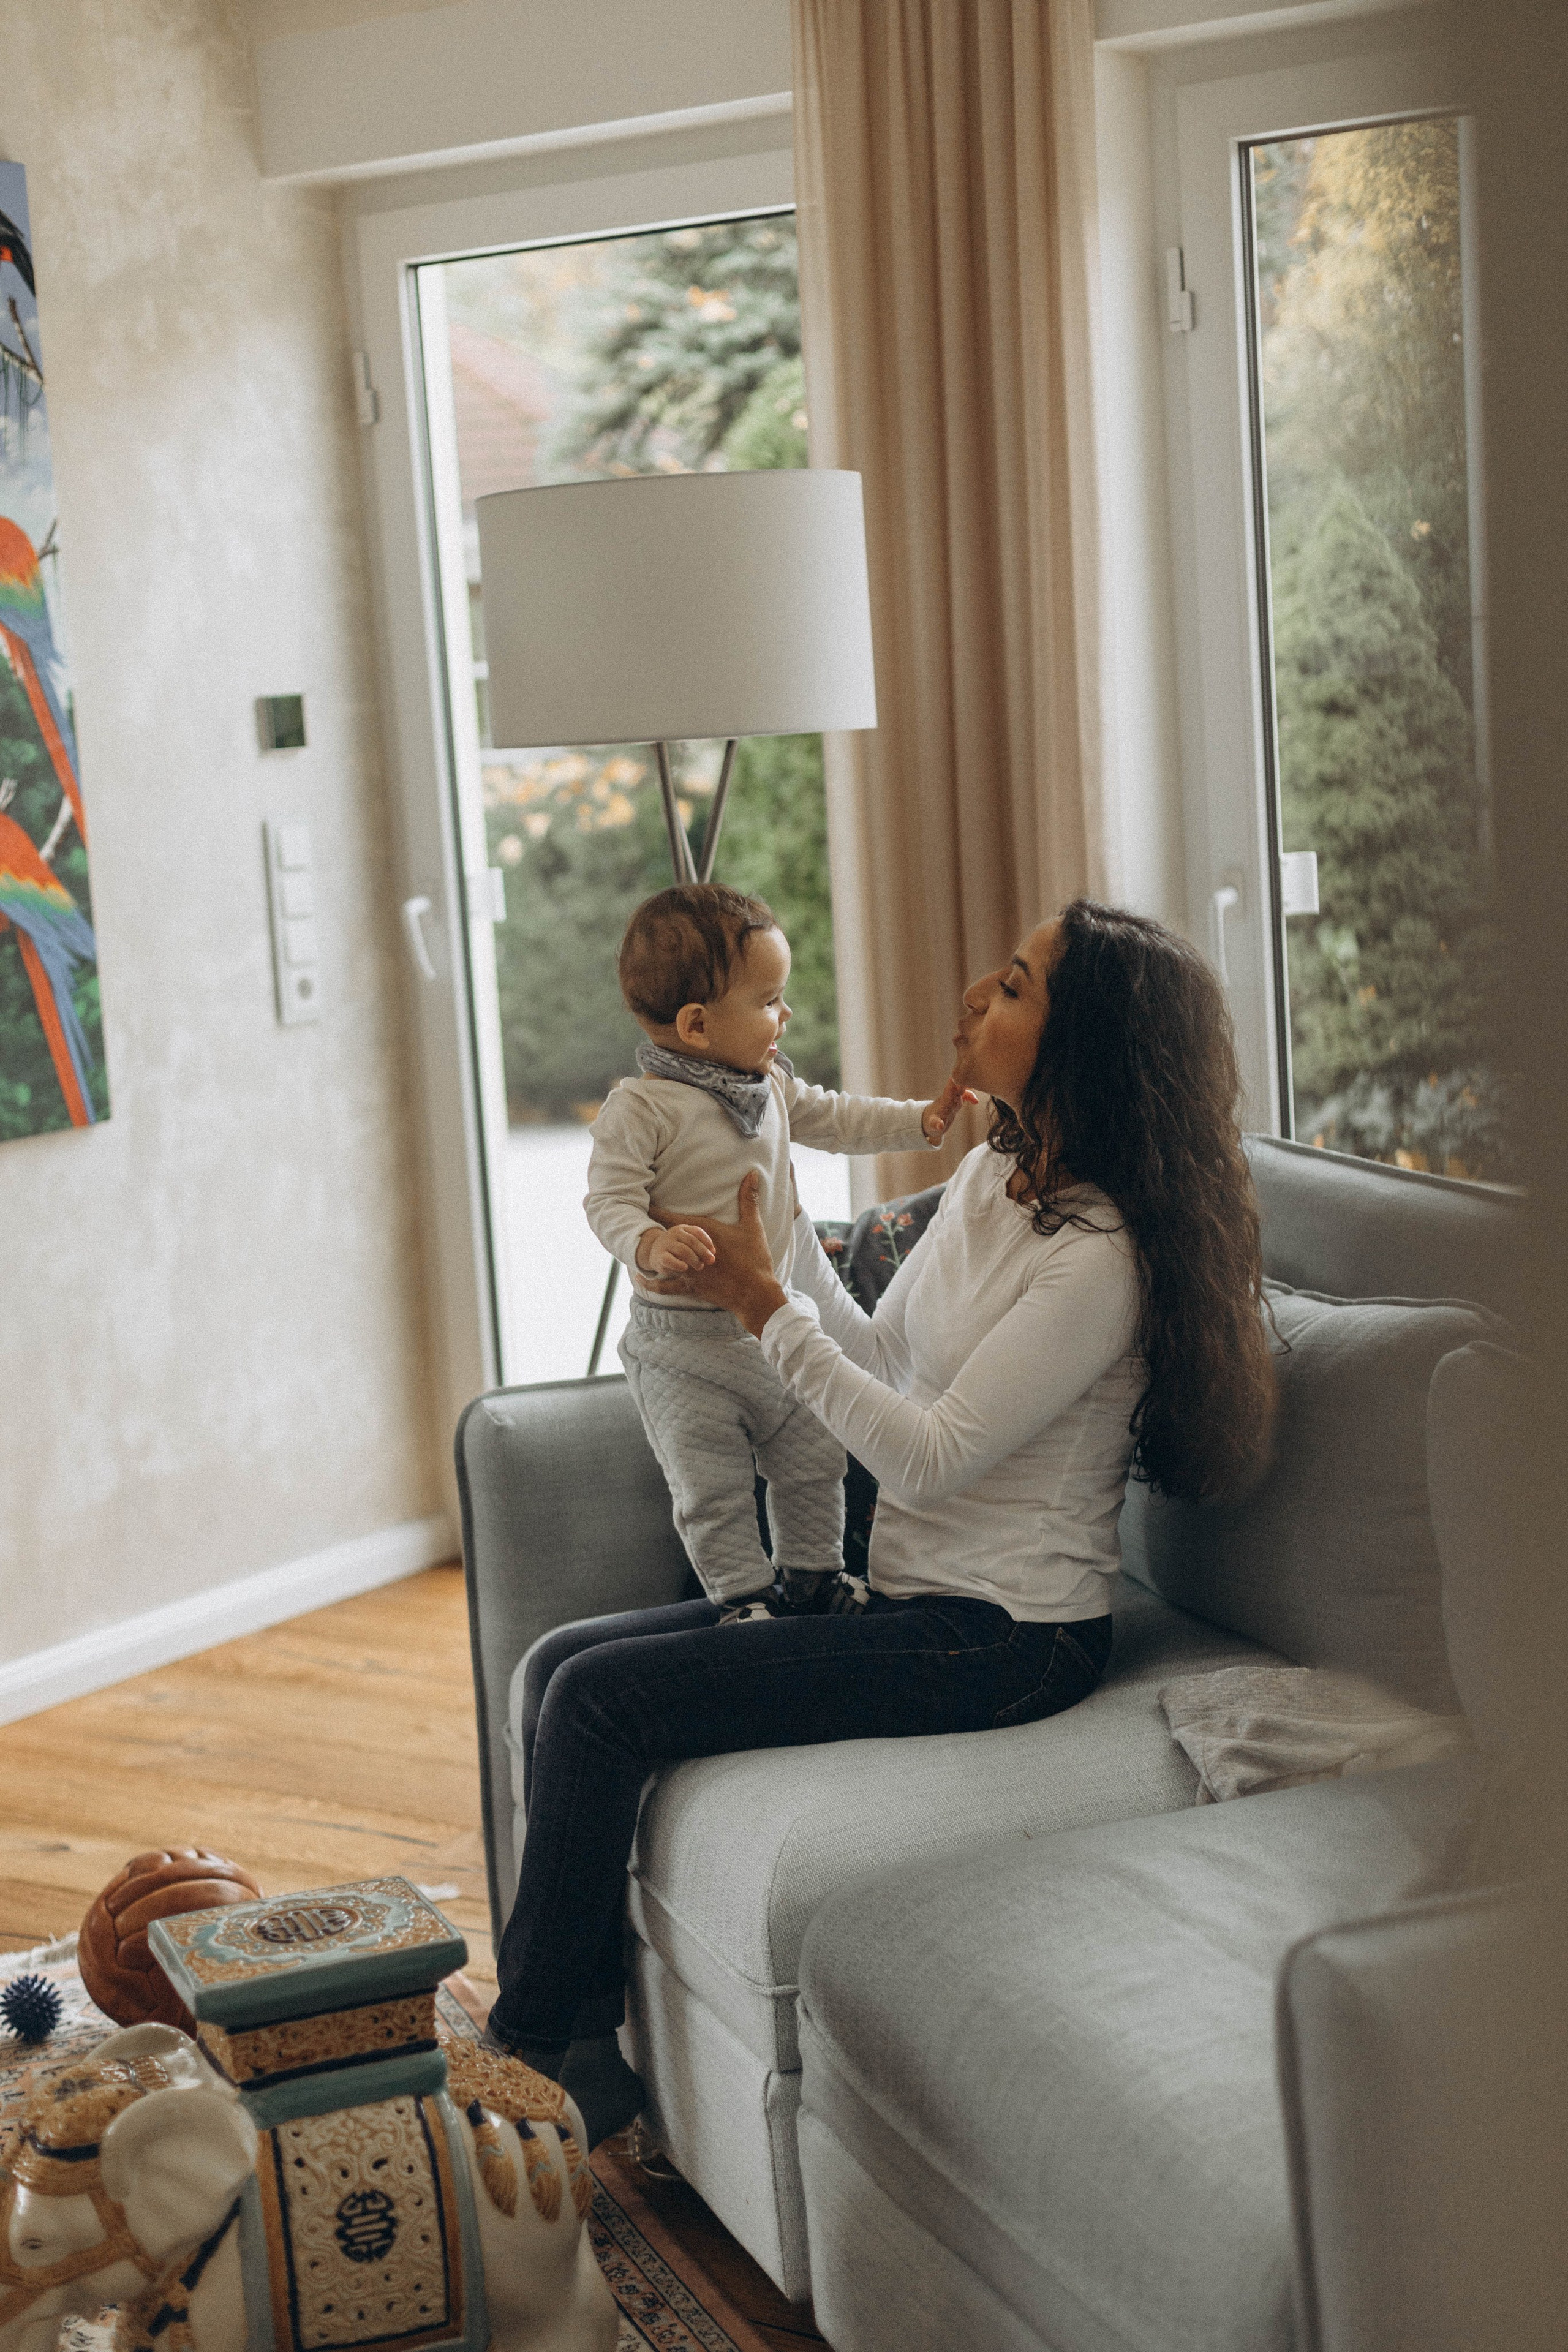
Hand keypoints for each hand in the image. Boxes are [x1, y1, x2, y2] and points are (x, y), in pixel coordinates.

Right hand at [636, 1223, 717, 1278]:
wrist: (655, 1251)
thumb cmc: (677, 1248)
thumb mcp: (688, 1242)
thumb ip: (701, 1245)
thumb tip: (713, 1252)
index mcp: (682, 1229)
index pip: (697, 1232)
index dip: (707, 1241)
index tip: (713, 1252)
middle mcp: (674, 1234)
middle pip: (692, 1241)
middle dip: (703, 1252)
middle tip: (711, 1261)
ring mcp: (666, 1244)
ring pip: (683, 1250)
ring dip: (694, 1259)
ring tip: (700, 1266)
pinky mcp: (659, 1256)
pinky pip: (669, 1260)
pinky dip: (678, 1264)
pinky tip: (685, 1267)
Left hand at [644, 1173, 785, 1335]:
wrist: (754, 1292)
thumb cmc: (754, 1258)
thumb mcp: (752, 1226)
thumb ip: (749, 1199)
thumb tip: (753, 1173)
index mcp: (702, 1235)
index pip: (671, 1220)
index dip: (655, 1211)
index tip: (642, 1201)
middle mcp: (689, 1253)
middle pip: (661, 1239)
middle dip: (647, 1231)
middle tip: (630, 1220)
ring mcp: (688, 1271)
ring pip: (660, 1262)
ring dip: (647, 1254)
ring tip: (632, 1248)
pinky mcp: (690, 1288)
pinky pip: (665, 1287)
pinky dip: (652, 1283)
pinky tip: (640, 1279)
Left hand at [922, 1076, 979, 1144]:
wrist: (930, 1123)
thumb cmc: (931, 1123)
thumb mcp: (933, 1125)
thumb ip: (936, 1124)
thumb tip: (939, 1125)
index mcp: (946, 1098)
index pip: (952, 1084)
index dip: (958, 1077)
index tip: (966, 1071)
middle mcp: (951, 1096)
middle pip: (959, 1082)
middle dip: (967, 1076)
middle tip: (977, 1071)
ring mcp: (954, 1098)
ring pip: (963, 1087)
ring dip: (970, 1083)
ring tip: (981, 1082)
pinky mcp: (956, 1102)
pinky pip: (965, 1095)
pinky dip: (971, 1095)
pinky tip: (976, 1102)